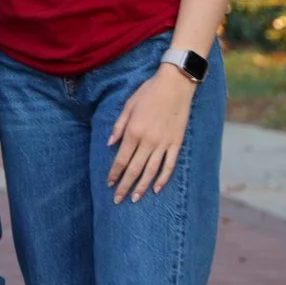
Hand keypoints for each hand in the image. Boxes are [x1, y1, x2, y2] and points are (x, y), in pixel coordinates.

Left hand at [105, 66, 194, 202]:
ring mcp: (164, 143)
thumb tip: (110, 144)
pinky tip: (157, 189)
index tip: (109, 184)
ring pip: (151, 171)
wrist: (176, 84)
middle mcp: (148, 141)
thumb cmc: (149, 92)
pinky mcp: (176, 143)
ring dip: (142, 187)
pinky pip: (169, 165)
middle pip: (134, 169)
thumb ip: (118, 126)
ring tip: (134, 199)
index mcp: (134, 131)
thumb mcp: (128, 105)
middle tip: (117, 200)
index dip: (114, 173)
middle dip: (124, 186)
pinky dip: (163, 178)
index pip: (121, 159)